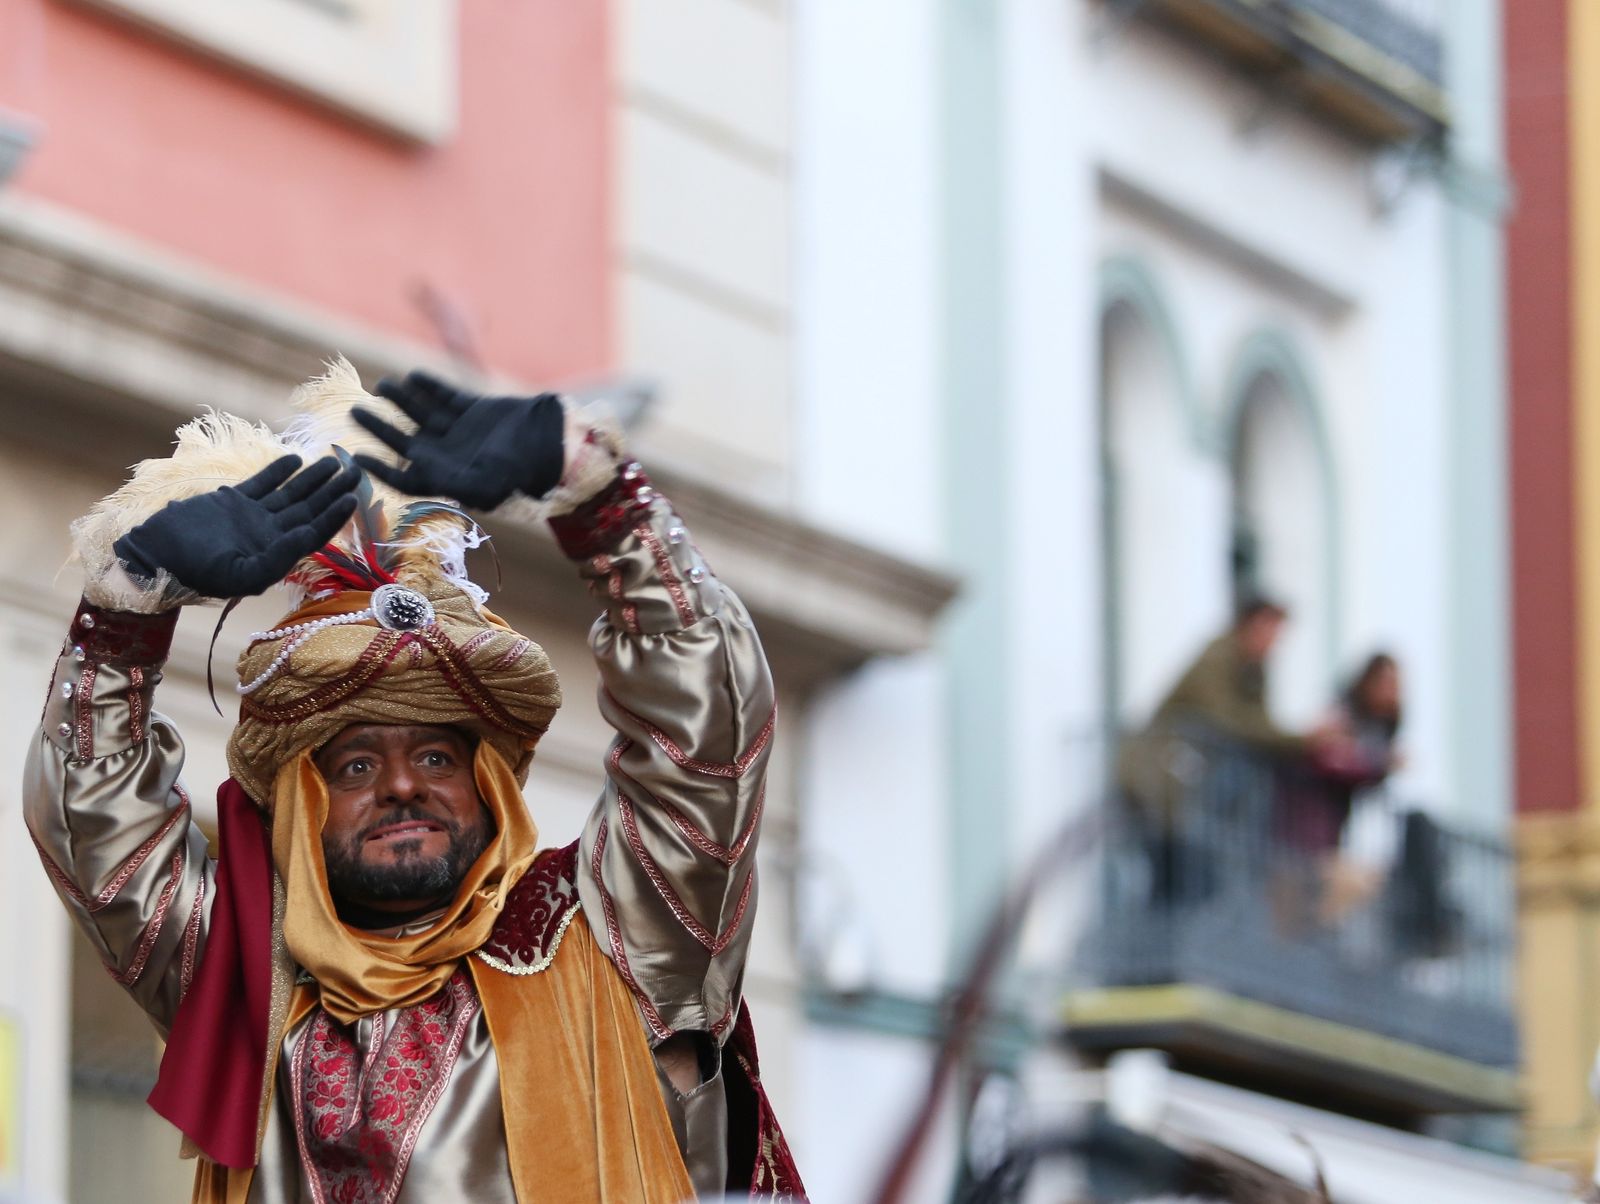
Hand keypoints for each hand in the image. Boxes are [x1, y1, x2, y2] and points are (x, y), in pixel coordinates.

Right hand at [113, 455, 358, 597]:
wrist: (156, 555)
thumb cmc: (197, 573)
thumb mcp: (242, 575)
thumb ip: (279, 557)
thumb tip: (309, 534)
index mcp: (277, 553)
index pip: (314, 532)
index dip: (335, 516)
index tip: (352, 497)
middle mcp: (270, 534)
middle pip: (309, 508)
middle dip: (332, 491)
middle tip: (356, 471)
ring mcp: (253, 516)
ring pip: (290, 493)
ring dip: (312, 478)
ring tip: (333, 460)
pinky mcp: (232, 501)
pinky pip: (262, 483)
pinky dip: (278, 471)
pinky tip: (296, 459)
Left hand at [351, 372, 564, 508]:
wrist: (551, 443)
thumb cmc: (518, 469)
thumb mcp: (483, 482)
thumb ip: (449, 481)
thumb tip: (415, 471)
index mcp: (446, 476)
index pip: (404, 476)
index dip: (378, 468)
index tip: (354, 454)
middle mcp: (449, 455)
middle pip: (405, 441)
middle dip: (379, 427)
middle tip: (355, 411)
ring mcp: (462, 431)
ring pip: (421, 415)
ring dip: (401, 401)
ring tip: (382, 385)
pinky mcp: (475, 410)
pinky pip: (446, 396)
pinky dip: (430, 386)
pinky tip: (413, 376)